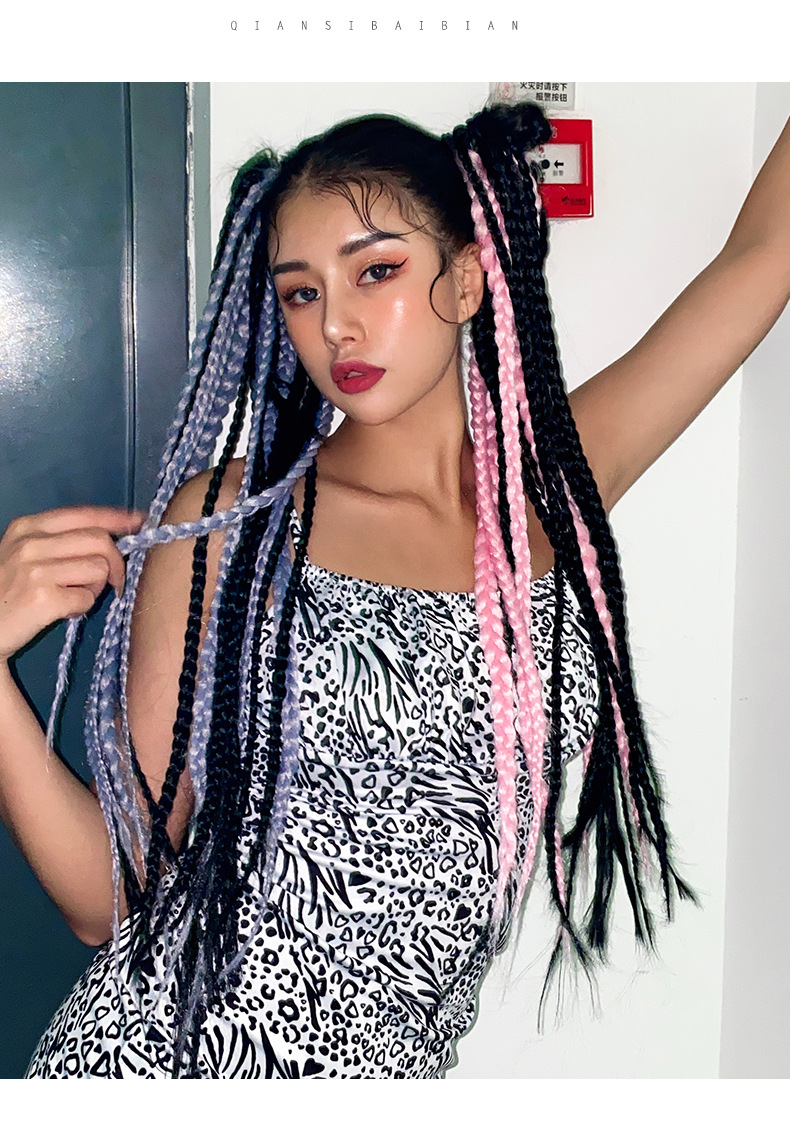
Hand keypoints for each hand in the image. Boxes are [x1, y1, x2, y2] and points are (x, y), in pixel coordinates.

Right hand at [0, 505, 146, 662]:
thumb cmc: (5, 591)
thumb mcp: (22, 553)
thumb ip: (59, 541)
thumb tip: (111, 534)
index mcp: (27, 527)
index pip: (83, 514)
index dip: (116, 518)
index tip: (139, 521)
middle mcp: (31, 543)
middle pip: (100, 540)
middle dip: (116, 563)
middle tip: (114, 582)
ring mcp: (36, 570)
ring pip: (98, 569)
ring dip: (95, 588)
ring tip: (72, 597)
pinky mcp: (43, 599)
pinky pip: (87, 599)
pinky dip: (81, 608)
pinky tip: (62, 612)